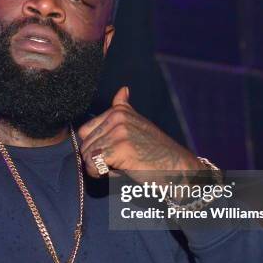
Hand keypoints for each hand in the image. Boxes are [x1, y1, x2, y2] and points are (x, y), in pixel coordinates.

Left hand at [78, 87, 203, 179]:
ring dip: (99, 167)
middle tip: (116, 163)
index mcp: (119, 111)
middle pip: (85, 143)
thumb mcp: (139, 124)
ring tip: (119, 166)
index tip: (110, 153)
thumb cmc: (157, 152)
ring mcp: (119, 131)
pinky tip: (116, 172)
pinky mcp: (120, 148)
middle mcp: (118, 117)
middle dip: (96, 158)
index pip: (85, 131)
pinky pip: (94, 164)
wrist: (178, 167)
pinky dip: (100, 174)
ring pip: (88, 154)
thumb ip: (124, 108)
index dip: (94, 146)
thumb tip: (123, 88)